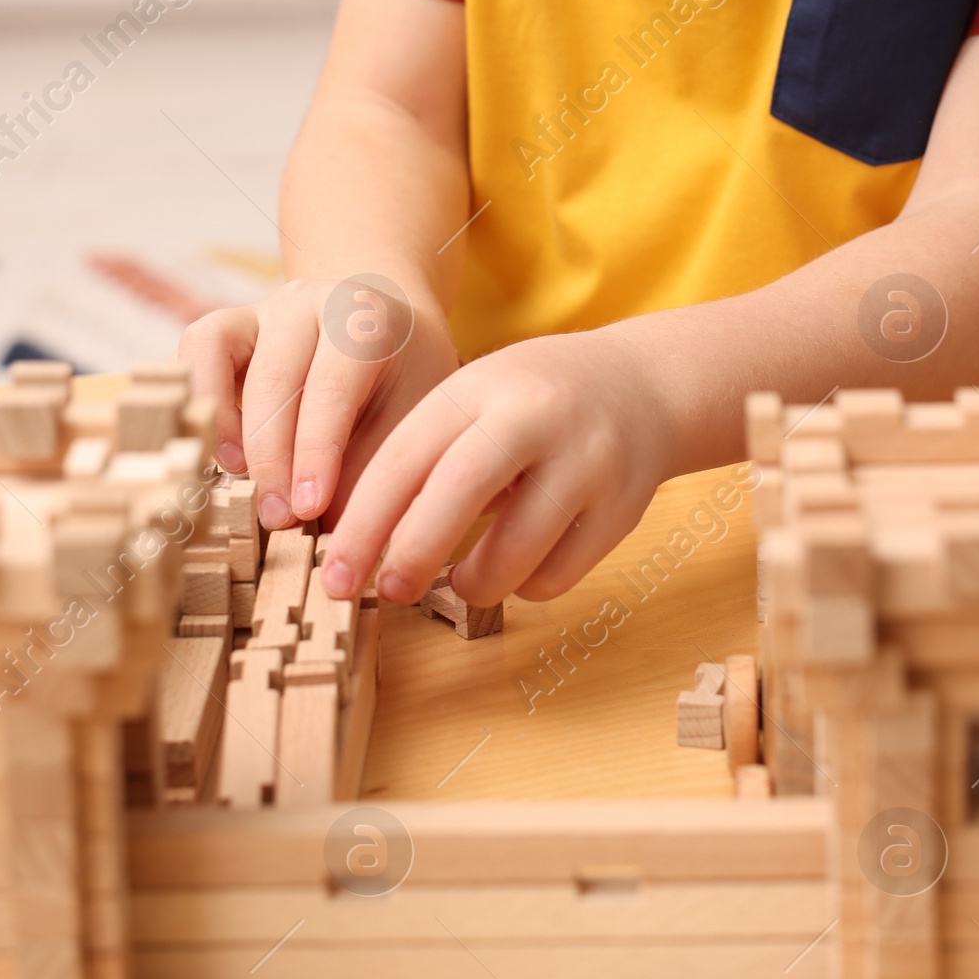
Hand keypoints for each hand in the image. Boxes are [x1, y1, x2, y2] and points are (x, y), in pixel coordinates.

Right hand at [179, 279, 458, 531]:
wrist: (392, 328)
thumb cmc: (404, 382)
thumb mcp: (411, 417)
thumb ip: (372, 468)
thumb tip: (336, 537)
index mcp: (365, 318)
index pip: (332, 388)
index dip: (316, 454)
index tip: (310, 509)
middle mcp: (309, 302)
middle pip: (272, 376)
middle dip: (271, 457)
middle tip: (278, 517)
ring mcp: (262, 308)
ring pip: (217, 349)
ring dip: (221, 421)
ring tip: (237, 478)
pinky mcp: (228, 325)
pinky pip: (195, 348)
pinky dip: (197, 397)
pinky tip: (218, 450)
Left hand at [318, 326, 672, 608]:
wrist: (644, 385)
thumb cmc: (534, 400)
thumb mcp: (476, 396)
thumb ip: (424, 453)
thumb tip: (358, 542)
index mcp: (481, 386)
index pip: (406, 457)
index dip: (363, 523)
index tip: (335, 573)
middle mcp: (535, 415)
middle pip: (458, 494)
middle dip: (410, 555)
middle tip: (386, 593)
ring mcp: (585, 461)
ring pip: (514, 552)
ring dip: (474, 583)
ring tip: (464, 579)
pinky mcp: (623, 506)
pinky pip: (559, 575)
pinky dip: (527, 586)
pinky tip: (521, 565)